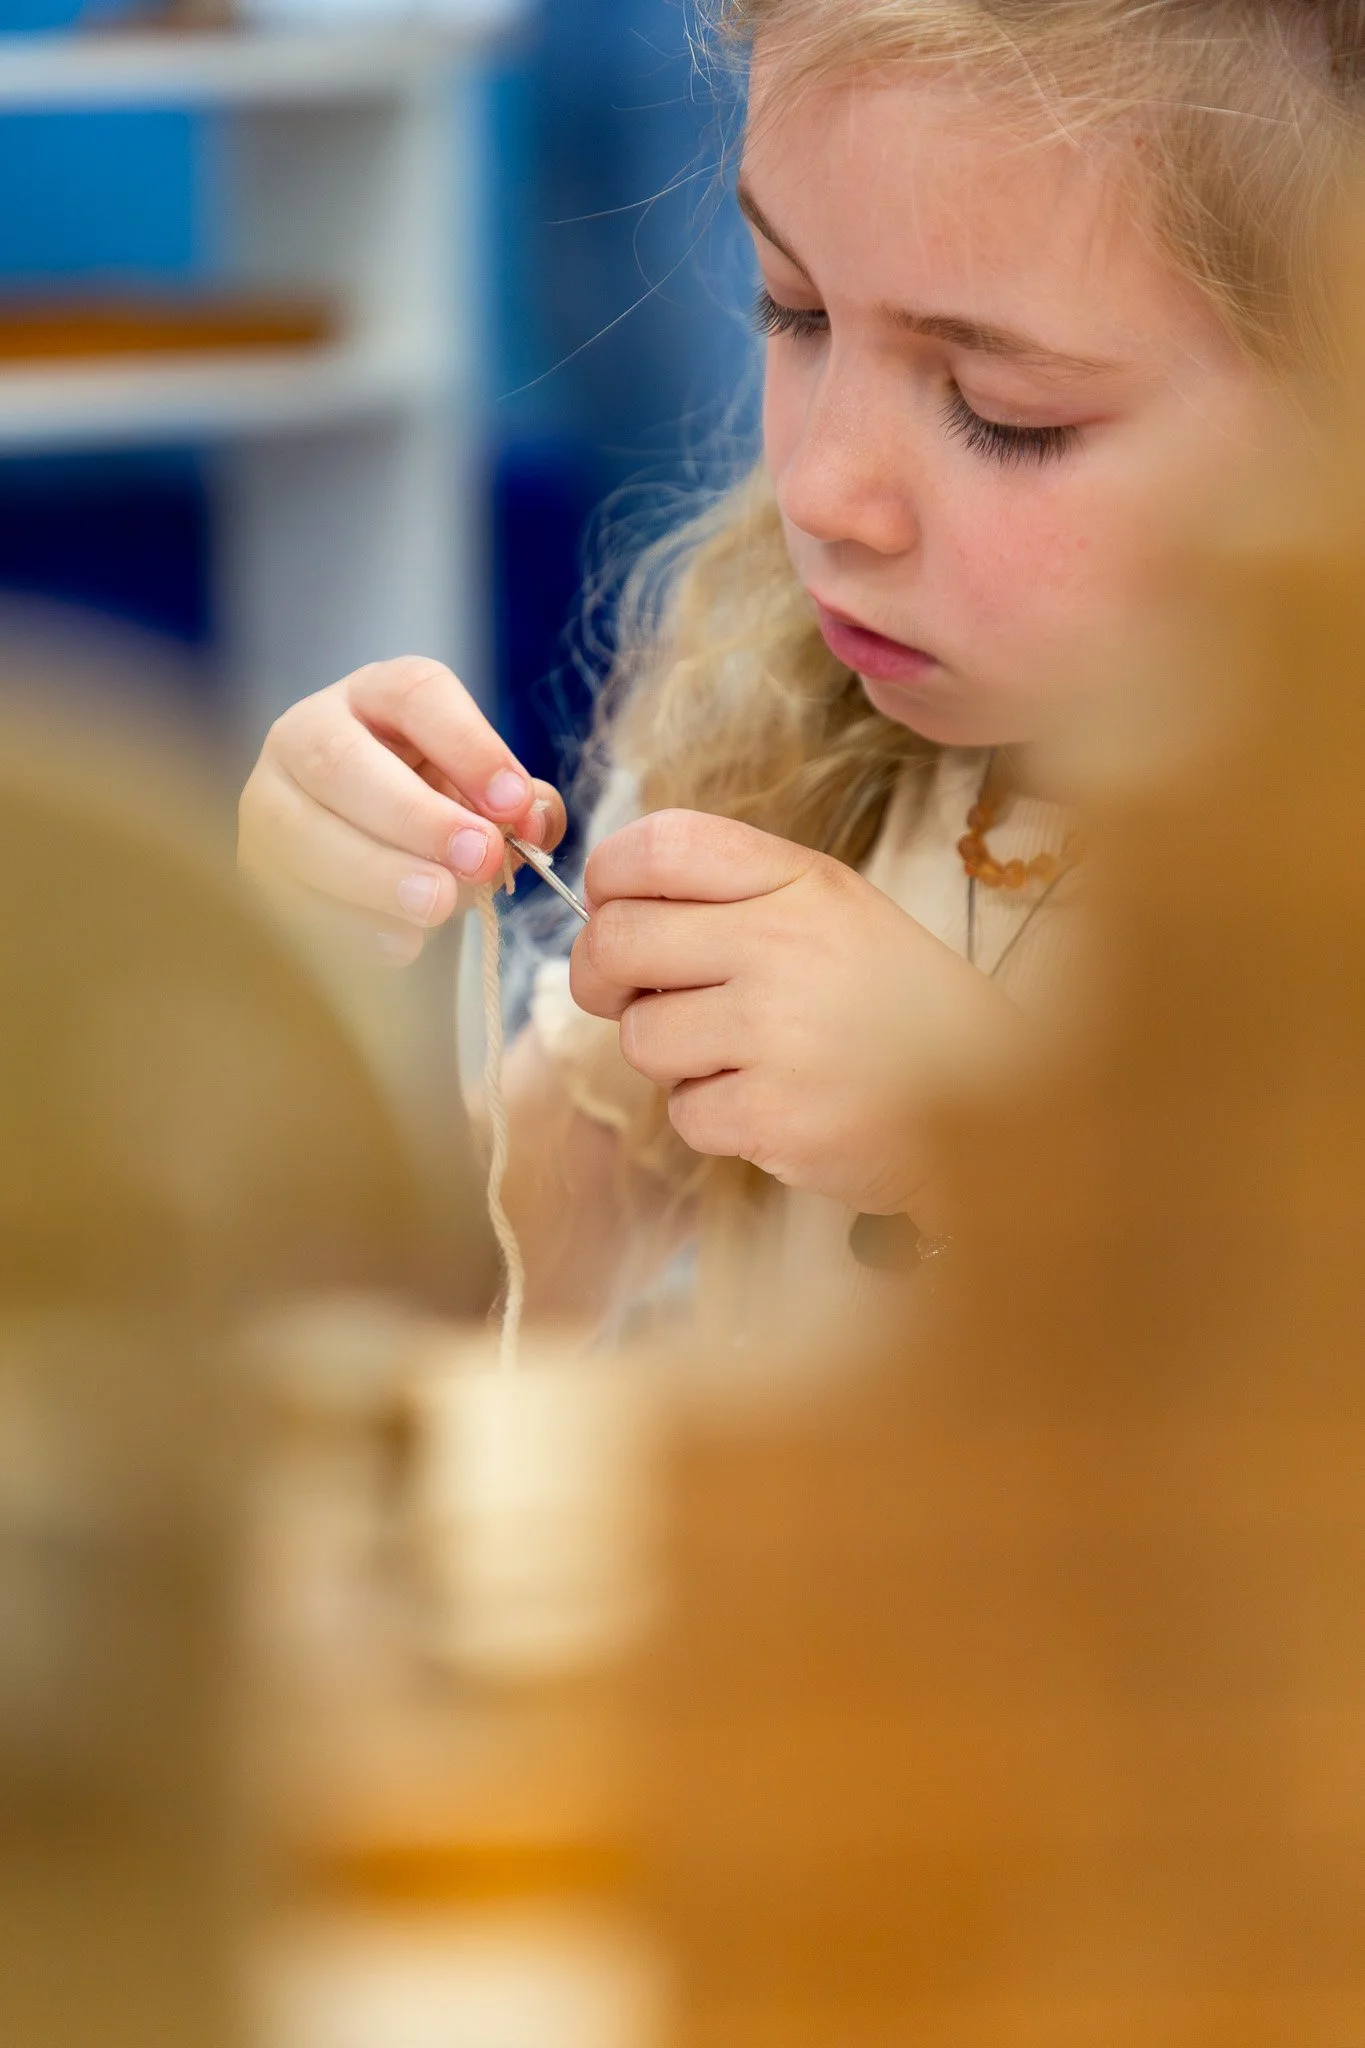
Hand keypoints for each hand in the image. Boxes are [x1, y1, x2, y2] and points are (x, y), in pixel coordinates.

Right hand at [238, 656, 565, 964]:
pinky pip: (289, 897)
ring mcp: (269, 800)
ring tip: (438, 904)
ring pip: (302, 832)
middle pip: (342, 761)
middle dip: (415, 815)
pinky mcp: (253, 866)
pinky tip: (401, 942)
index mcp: (378, 696)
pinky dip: (349, 924)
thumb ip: (520, 805)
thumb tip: (532, 822)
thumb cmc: (439, 811)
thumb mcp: (484, 794)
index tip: (512, 801)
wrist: (375, 859)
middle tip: (477, 857)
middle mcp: (309, 733)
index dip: (468, 745)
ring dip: (377, 874)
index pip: (415, 694)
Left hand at [570, 809, 1018, 1215]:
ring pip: (641, 1037)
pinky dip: (714, 1117)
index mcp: (799, 881)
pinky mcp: (774, 1115)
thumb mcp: (836, 911)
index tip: (611, 909)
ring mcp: (777, 1032)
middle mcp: (784, 943)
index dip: (607, 878)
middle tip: (625, 997)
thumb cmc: (897, 1007)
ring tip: (740, 1058)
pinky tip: (773, 1105)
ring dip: (670, 1057)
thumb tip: (608, 912)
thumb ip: (735, 895)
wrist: (998, 1104)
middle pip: (617, 942)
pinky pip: (684, 1113)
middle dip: (601, 976)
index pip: (655, 846)